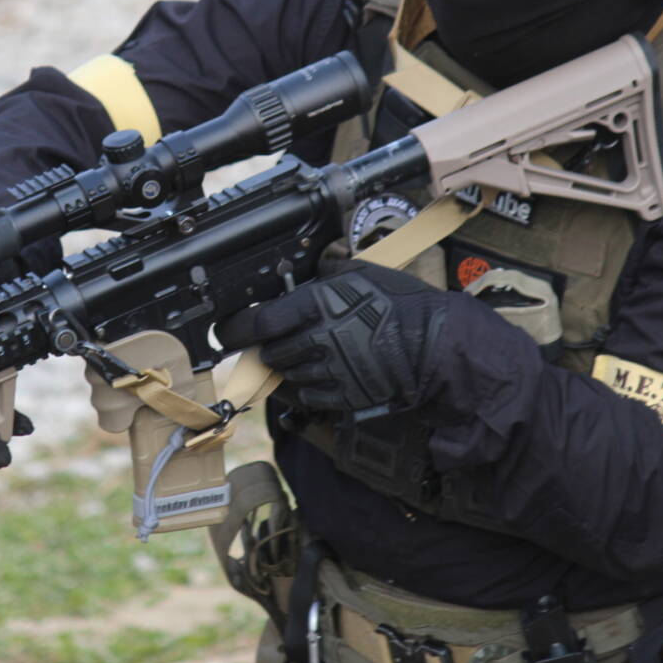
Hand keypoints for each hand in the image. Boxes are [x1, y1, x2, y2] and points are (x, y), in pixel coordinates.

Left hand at [215, 262, 449, 414]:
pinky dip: (306, 388)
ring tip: (308, 354)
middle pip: (269, 352)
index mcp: (315, 307)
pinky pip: (307, 397)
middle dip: (266, 348)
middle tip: (274, 341)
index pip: (257, 324)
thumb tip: (314, 266)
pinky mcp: (342, 396)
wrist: (435, 345)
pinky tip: (319, 374)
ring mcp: (328, 372)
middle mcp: (316, 341)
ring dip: (289, 367)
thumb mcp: (362, 273)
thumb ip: (328, 272)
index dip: (235, 330)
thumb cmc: (401, 304)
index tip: (227, 331)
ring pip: (287, 376)